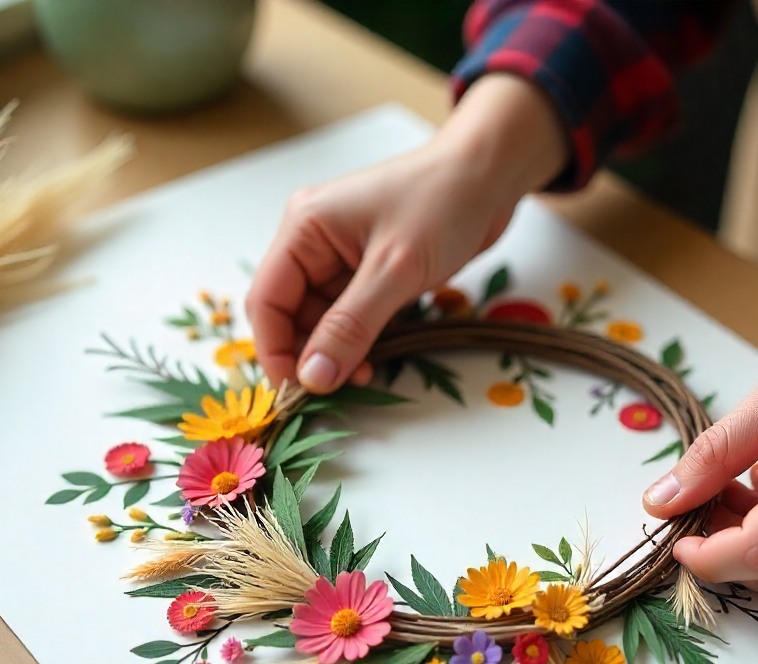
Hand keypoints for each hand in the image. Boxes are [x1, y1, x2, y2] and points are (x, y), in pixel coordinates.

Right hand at [247, 74, 567, 392]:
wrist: (490, 176)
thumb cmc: (443, 204)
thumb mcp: (394, 270)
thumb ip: (351, 326)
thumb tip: (313, 377)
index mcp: (304, 228)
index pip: (266, 301)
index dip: (275, 350)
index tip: (297, 392)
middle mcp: (314, 241)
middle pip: (290, 313)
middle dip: (310, 353)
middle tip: (340, 388)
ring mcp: (342, 255)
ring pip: (322, 318)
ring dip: (338, 350)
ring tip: (365, 374)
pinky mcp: (370, 269)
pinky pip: (351, 314)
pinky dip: (360, 338)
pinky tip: (377, 356)